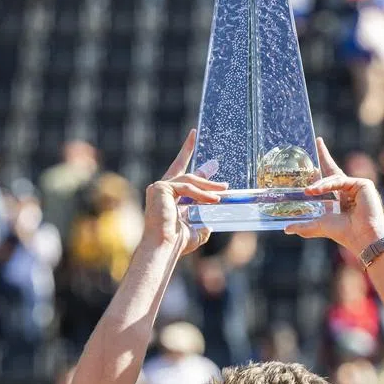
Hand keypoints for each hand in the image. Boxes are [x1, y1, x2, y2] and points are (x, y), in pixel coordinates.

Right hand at [143, 130, 227, 254]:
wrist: (164, 247)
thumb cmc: (177, 242)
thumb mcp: (197, 229)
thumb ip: (203, 219)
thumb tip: (214, 217)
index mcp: (169, 197)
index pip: (180, 172)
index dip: (187, 152)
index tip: (194, 135)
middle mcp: (161, 189)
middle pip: (186, 174)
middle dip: (206, 175)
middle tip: (223, 178)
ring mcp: (159, 188)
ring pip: (189, 181)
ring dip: (208, 187)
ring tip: (224, 192)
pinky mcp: (160, 188)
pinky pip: (186, 188)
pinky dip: (200, 194)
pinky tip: (213, 200)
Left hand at [285, 138, 383, 254]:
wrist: (361, 237)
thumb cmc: (344, 233)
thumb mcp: (319, 226)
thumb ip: (304, 225)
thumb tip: (286, 228)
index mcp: (340, 199)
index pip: (328, 180)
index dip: (321, 168)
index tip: (314, 155)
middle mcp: (348, 190)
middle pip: (333, 170)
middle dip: (324, 156)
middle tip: (317, 142)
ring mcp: (356, 186)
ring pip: (333, 178)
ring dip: (319, 184)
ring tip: (308, 192)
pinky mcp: (362, 184)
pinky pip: (341, 180)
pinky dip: (328, 185)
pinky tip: (316, 190)